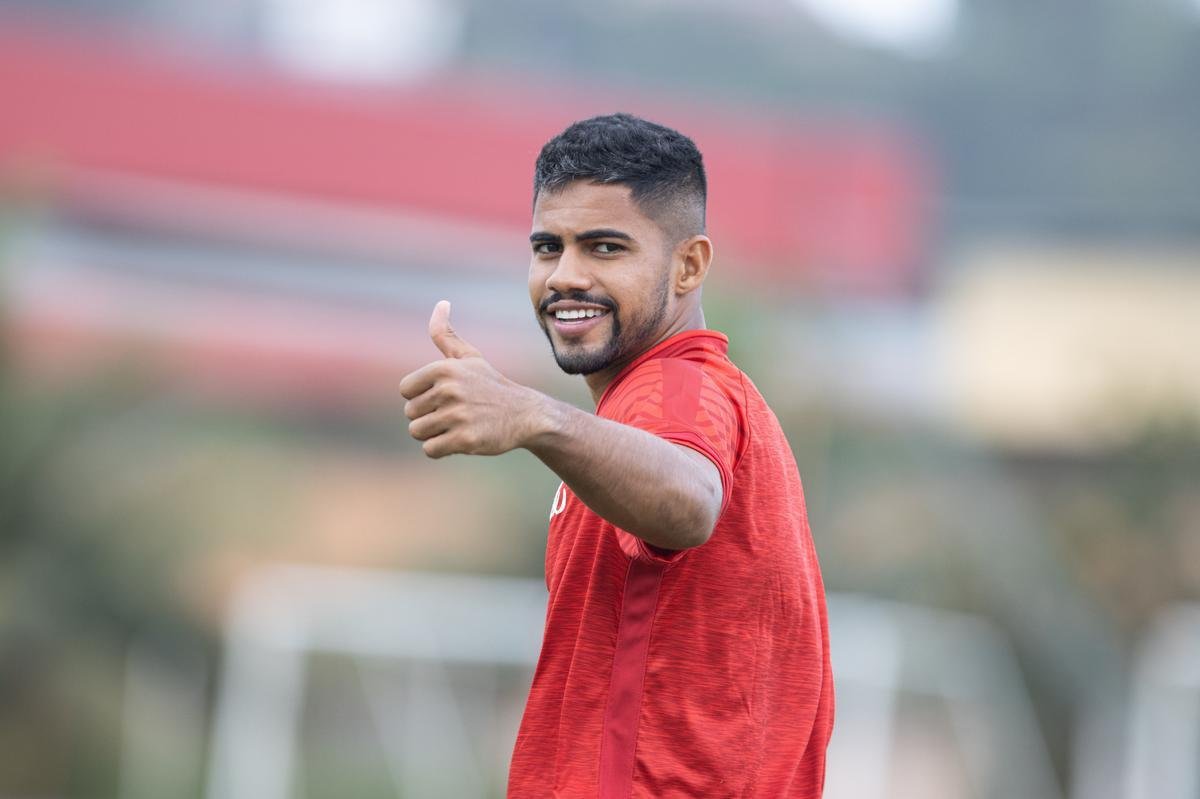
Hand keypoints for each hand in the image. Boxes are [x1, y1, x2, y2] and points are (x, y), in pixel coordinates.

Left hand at [399, 301, 547, 457]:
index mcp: (444, 369)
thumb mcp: (469, 357)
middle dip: (428, 417)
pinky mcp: (465, 440)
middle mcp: (449, 390)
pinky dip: (442, 448)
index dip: (421, 396)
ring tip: (457, 425)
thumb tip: (441, 303)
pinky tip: (461, 439)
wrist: (525, 415)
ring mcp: (457, 416)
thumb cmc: (491, 385)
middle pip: (410, 413)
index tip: (444, 396)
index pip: (405, 390)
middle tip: (455, 413)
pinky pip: (430, 450)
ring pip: (417, 432)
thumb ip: (445, 334)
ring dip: (434, 434)